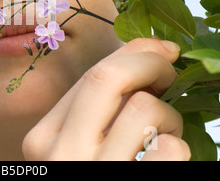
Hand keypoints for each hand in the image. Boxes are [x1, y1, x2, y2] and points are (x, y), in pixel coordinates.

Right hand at [22, 38, 190, 160]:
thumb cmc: (87, 175)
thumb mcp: (78, 145)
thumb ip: (98, 106)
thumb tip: (146, 51)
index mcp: (44, 139)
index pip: (92, 77)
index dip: (134, 55)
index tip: (160, 52)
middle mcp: (61, 155)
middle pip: (109, 78)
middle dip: (149, 63)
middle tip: (170, 71)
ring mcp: (96, 174)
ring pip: (145, 111)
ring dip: (169, 117)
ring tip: (162, 136)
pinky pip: (168, 151)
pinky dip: (176, 148)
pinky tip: (163, 159)